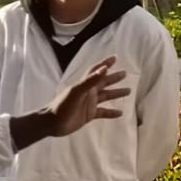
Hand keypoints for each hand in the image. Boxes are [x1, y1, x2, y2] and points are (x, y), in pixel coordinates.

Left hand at [8, 57, 129, 150]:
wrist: (53, 123)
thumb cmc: (63, 105)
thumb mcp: (77, 91)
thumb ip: (90, 80)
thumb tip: (104, 68)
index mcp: (85, 84)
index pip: (96, 71)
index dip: (105, 64)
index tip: (114, 58)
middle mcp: (88, 92)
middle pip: (103, 82)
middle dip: (113, 77)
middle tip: (125, 73)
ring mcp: (89, 104)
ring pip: (106, 96)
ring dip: (116, 93)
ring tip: (128, 91)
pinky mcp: (89, 115)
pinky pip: (103, 112)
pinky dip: (111, 112)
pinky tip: (120, 113)